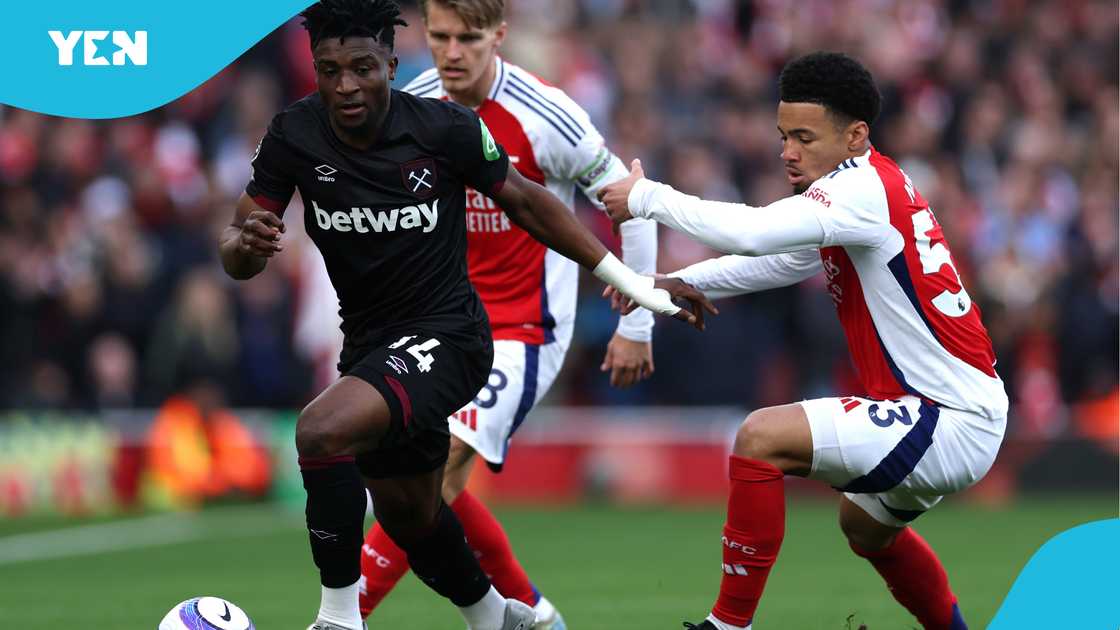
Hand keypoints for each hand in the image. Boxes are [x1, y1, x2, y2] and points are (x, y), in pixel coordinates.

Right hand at [237, 210, 284, 257]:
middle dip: (268, 232)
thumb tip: (279, 231)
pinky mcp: (243, 246)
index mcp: (255, 216)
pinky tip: (272, 253)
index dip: (278, 222)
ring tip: (280, 248)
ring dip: (269, 245)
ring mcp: (244, 235)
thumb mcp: (269, 225)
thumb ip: (276, 226)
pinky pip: (252, 250)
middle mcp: (248, 224)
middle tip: (279, 238)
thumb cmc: (263, 230)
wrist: (247, 240)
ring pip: (254, 240)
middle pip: (255, 224)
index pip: (268, 215)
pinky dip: (264, 253)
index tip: (284, 231)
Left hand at [597, 158, 643, 232]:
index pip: (600, 194)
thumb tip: (636, 160)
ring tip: (627, 210)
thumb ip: (635, 167)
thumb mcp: (636, 174)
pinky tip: (615, 234)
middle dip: (612, 205)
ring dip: (616, 214)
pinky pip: (614, 225)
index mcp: (608, 188)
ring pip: (611, 214)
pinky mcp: (616, 219)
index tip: (603, 199)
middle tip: (623, 204)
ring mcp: (611, 210)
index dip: (602, 197)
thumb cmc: (640, 185)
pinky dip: (615, 230)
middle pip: (606, 205)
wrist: (644, 197)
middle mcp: (607, 199)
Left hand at [600, 333, 653, 387]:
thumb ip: (608, 360)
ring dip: (633, 382)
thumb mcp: (611, 348)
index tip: (614, 384)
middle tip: (622, 385)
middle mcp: (629, 366)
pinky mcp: (647, 360)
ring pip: (637, 379)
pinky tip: (643, 376)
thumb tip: (604, 369)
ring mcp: (639, 364)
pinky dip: (646, 375)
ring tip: (631, 382)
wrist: (634, 328)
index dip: (615, 383)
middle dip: (623, 385)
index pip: (616, 380)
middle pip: (627, 382)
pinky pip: (648, 372)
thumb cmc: (620, 337)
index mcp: (619, 364)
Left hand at [603, 276, 718, 330]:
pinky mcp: (669, 285)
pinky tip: (687, 311)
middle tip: (701, 327)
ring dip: (693, 309)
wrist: (632, 284)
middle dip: (699, 313)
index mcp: (680, 287)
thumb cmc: (647, 296)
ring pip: (689, 297)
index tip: (716, 314)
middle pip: (694, 299)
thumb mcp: (663, 307)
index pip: (699, 298)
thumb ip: (679, 314)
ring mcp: (674, 283)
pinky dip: (686, 304)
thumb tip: (693, 320)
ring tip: (696, 321)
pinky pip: (683, 295)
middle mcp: (679, 283)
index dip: (708, 307)